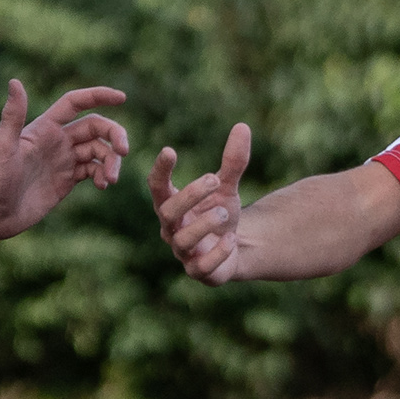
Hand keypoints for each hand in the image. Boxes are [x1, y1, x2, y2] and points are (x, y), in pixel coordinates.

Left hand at [0, 81, 131, 239]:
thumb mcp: (3, 147)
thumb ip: (12, 116)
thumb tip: (14, 81)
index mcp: (44, 127)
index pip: (76, 103)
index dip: (98, 96)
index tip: (122, 97)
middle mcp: (57, 140)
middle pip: (96, 127)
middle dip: (114, 135)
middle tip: (124, 151)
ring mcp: (64, 160)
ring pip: (99, 150)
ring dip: (111, 161)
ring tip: (110, 180)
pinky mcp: (68, 180)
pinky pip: (95, 170)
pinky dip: (104, 175)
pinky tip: (102, 185)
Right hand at [153, 125, 257, 283]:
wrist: (236, 247)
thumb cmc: (220, 213)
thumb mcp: (227, 186)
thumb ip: (233, 161)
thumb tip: (242, 126)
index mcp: (172, 204)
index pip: (157, 186)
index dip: (160, 170)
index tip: (169, 150)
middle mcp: (172, 228)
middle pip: (168, 212)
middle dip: (189, 196)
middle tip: (213, 179)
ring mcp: (183, 252)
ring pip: (182, 241)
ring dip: (203, 225)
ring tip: (224, 211)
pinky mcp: (199, 272)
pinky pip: (201, 266)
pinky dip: (217, 252)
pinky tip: (232, 238)